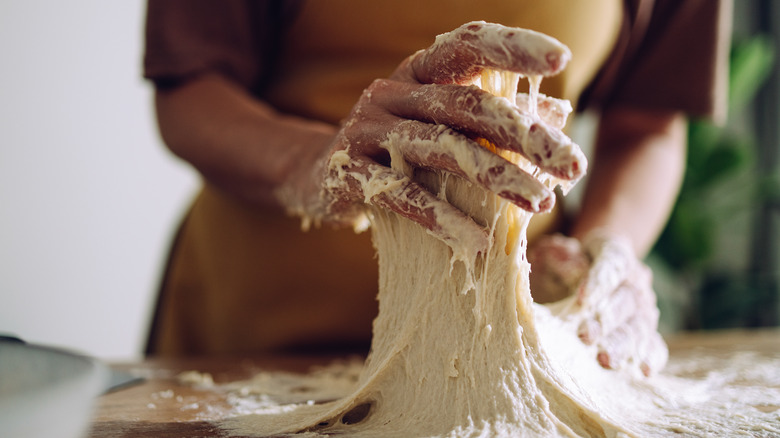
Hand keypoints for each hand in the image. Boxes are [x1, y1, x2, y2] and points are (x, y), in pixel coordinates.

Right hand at [318, 22, 585, 251]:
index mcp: (418, 72)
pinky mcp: (348, 173)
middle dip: (524, 134)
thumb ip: (493, 117)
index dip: (513, 46)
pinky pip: (400, 195)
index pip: (467, 45)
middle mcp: (391, 92)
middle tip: (572, 163)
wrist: (318, 176)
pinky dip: (441, 218)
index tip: (562, 59)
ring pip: (439, 147)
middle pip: (465, 104)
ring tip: (542, 203)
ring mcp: (366, 130)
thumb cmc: (395, 149)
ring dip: (497, 176)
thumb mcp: (440, 125)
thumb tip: (558, 114)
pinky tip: (479, 240)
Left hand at [529, 232, 668, 375]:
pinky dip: (650, 358)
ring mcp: (643, 308)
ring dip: (622, 344)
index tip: (581, 299)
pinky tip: (642, 371)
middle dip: (606, 319)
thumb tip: (575, 269)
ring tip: (605, 360)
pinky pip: (655, 346)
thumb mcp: (550, 254)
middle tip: (585, 335)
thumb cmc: (558, 264)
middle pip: (627, 298)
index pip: (614, 261)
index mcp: (615, 252)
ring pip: (639, 326)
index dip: (600, 280)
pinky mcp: (645, 333)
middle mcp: (635, 279)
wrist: (570, 276)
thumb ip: (560, 257)